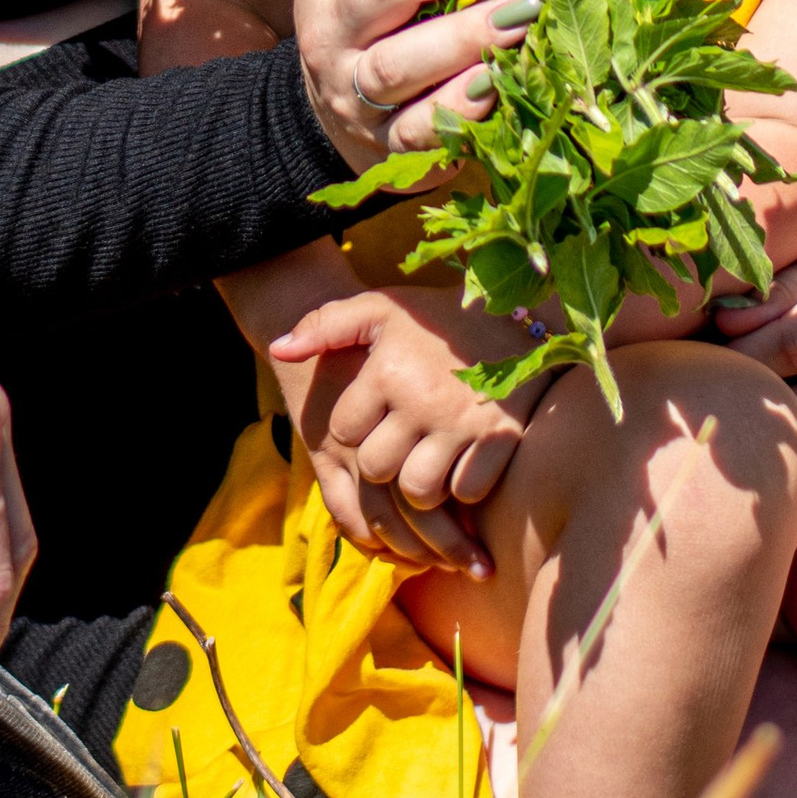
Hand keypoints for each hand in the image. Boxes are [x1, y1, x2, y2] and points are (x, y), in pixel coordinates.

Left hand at [268, 289, 550, 573]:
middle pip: (378, 469)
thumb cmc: (437, 318)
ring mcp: (463, 423)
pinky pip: (468, 491)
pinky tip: (464, 463)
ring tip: (428, 463)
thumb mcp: (381, 309)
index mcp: (387, 370)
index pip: (345, 430)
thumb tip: (278, 348)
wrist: (518, 306)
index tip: (375, 416)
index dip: (355, 428)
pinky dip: (464, 487)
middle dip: (384, 464)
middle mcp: (422, 399)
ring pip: (419, 490)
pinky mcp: (502, 440)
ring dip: (421, 485)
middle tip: (400, 447)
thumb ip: (325, 326)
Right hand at [292, 0, 544, 162]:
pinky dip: (462, 103)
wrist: (336, 119)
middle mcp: (327, 24)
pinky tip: (499, 79)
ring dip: (469, 33)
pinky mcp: (382, 143)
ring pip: (399, 61)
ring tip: (528, 10)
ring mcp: (349, 88)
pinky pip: (420, 128)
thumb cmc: (378, 23)